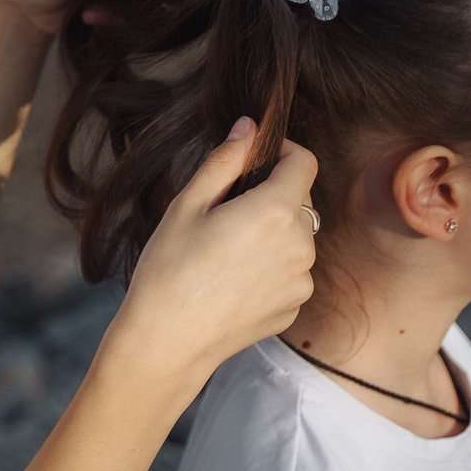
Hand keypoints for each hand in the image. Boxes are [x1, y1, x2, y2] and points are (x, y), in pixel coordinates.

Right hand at [110, 119, 318, 384]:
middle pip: (300, 202)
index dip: (283, 152)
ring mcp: (301, 280)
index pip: (304, 162)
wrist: (167, 342)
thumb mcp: (188, 205)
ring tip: (227, 252)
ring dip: (274, 233)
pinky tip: (233, 281)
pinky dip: (272, 267)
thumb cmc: (169, 270)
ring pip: (297, 238)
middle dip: (273, 196)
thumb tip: (249, 128)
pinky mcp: (294, 306)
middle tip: (226, 212)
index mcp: (276, 211)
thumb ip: (225, 161)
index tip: (259, 157)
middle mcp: (300, 245)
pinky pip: (291, 272)